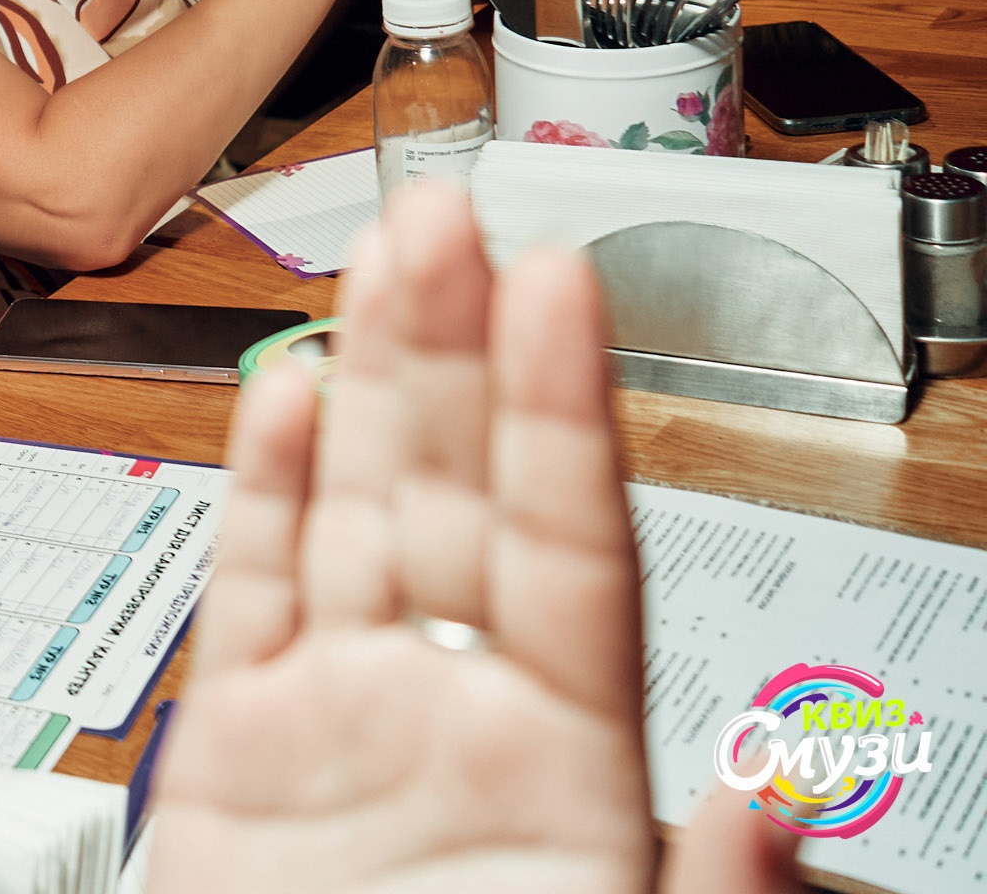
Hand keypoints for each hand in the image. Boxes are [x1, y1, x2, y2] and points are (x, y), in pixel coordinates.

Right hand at [147, 184, 807, 893]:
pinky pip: (245, 598)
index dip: (564, 410)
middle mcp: (455, 717)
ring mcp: (340, 724)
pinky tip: (281, 402)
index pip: (572, 546)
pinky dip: (257, 494)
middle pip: (457, 495)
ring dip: (365, 382)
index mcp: (568, 768)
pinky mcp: (236, 760)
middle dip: (454, 349)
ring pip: (353, 513)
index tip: (566, 285)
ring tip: (381, 260)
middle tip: (451, 213)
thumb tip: (777, 801)